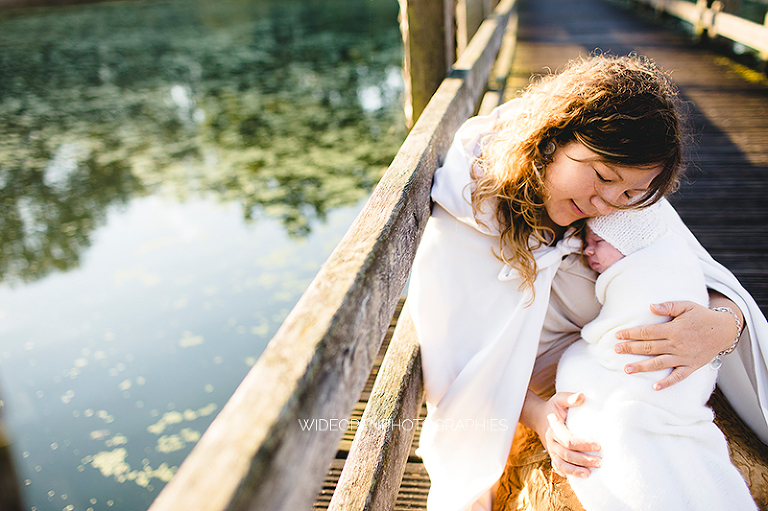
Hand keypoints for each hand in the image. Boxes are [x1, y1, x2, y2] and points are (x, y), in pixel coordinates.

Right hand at [531, 392, 601, 477]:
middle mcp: (551, 440)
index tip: (598, 445)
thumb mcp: (560, 399)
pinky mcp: (553, 456)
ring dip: (575, 470)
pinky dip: (568, 474)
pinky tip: (580, 477)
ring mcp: (551, 450)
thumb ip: (570, 398)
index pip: (568, 440)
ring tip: (590, 474)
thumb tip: (582, 396)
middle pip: (566, 454)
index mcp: (553, 427)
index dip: (583, 444)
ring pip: (561, 464)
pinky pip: (558, 468)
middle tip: (600, 461)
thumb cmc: (554, 408)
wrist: (540, 418)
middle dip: (583, 459)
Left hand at [614, 298, 742, 389]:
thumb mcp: (686, 306)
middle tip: (615, 350)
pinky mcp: (692, 366)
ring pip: (659, 363)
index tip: (618, 335)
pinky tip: (655, 387)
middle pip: (649, 347)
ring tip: (627, 369)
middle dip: (631, 349)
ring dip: (642, 367)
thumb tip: (650, 307)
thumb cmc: (702, 316)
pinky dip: (667, 383)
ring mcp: (684, 357)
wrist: (725, 330)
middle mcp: (677, 344)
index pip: (647, 332)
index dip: (631, 334)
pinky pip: (678, 377)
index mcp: (673, 329)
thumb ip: (668, 306)